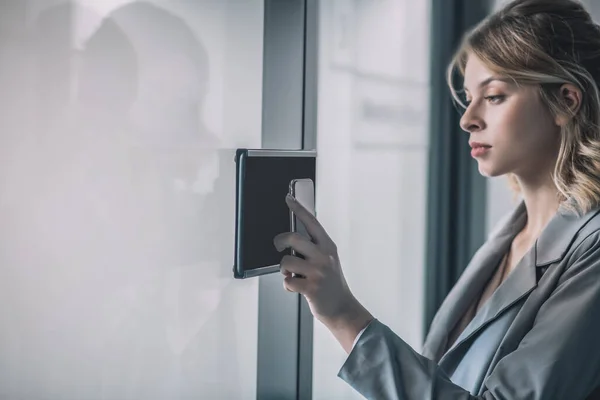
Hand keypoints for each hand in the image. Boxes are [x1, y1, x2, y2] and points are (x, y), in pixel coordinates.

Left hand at [274, 195, 372, 350]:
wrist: (343, 308)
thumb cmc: (331, 284)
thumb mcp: (328, 260)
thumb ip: (314, 248)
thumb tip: (291, 238)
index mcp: (328, 247)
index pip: (312, 222)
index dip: (299, 209)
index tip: (288, 198)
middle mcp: (324, 257)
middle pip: (293, 238)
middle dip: (280, 241)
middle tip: (278, 246)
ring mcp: (318, 272)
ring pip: (286, 261)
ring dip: (283, 268)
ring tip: (291, 274)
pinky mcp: (311, 288)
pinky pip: (287, 281)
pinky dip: (287, 285)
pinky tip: (294, 286)